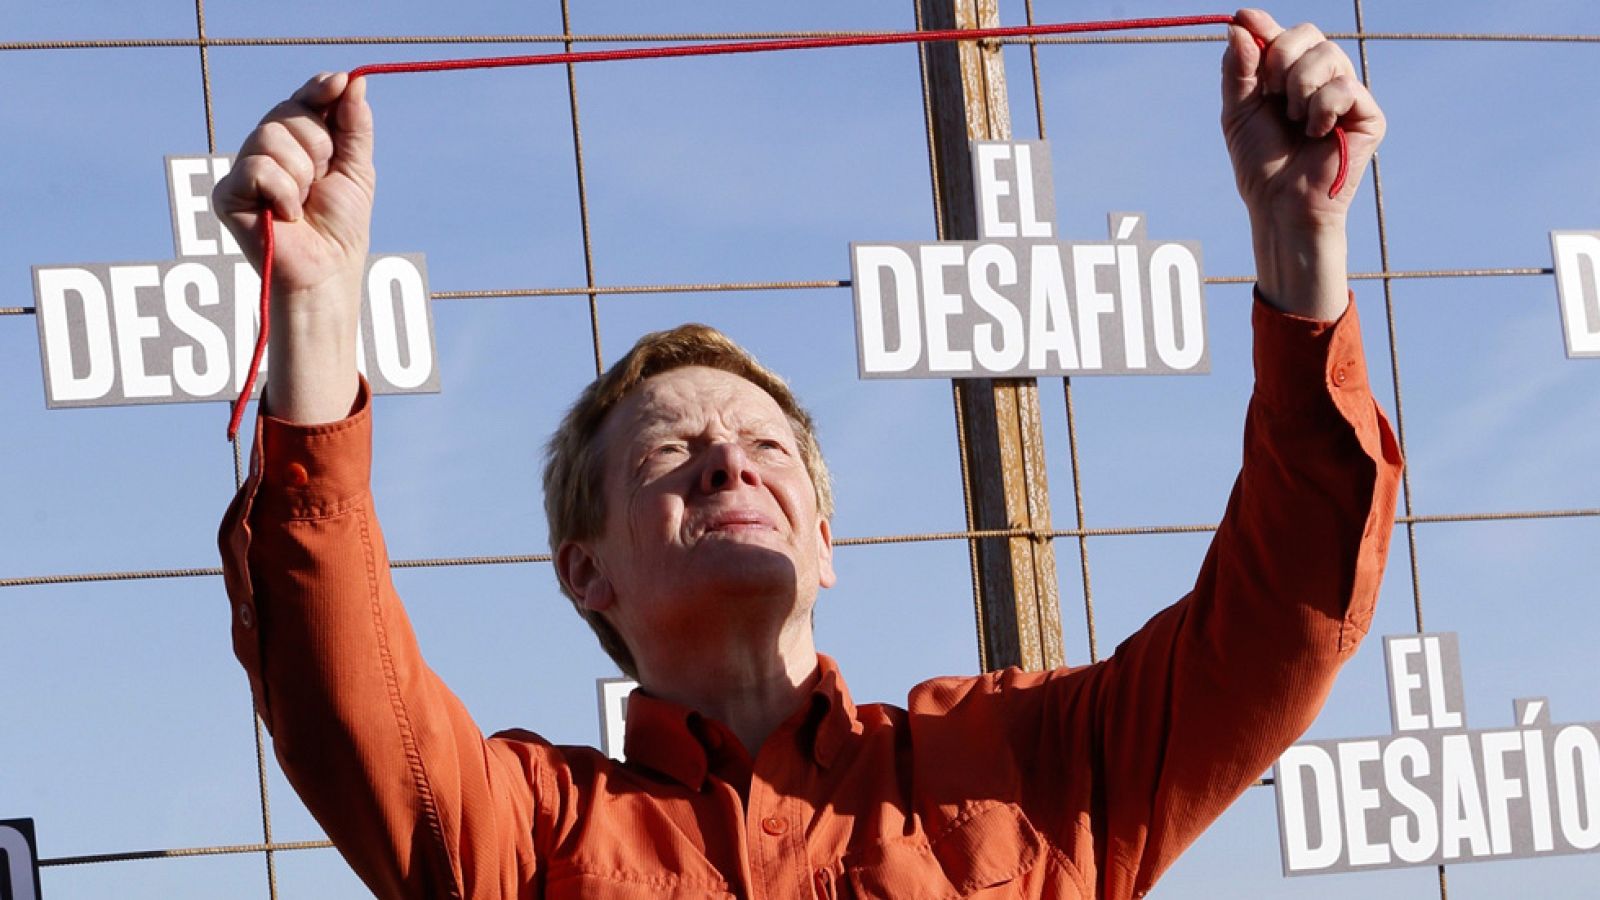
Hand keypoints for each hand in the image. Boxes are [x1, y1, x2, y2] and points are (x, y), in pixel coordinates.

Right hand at [214, 72, 374, 301]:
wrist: (327, 271)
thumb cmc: (342, 227)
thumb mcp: (357, 169)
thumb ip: (354, 125)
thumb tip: (353, 78)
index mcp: (297, 145)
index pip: (301, 102)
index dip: (319, 90)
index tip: (340, 82)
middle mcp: (266, 152)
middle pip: (286, 114)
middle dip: (318, 145)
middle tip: (323, 180)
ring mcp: (244, 172)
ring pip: (271, 137)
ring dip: (302, 173)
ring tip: (304, 204)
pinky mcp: (227, 194)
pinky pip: (258, 168)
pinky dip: (283, 192)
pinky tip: (286, 216)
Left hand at [1221, 9, 1383, 228]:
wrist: (1279, 203)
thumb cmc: (1260, 161)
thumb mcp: (1238, 110)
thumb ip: (1238, 68)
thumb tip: (1240, 22)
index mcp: (1291, 75)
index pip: (1285, 34)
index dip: (1265, 25)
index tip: (1245, 18)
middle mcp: (1323, 78)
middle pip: (1308, 33)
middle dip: (1280, 59)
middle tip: (1271, 93)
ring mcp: (1348, 94)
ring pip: (1328, 55)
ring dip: (1299, 88)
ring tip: (1294, 121)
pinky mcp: (1368, 114)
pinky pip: (1345, 87)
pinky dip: (1321, 109)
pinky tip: (1316, 133)